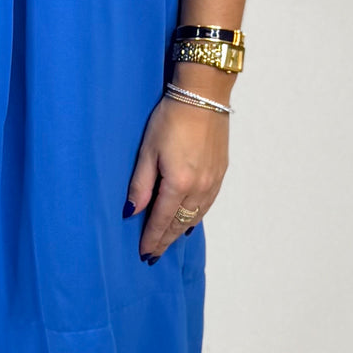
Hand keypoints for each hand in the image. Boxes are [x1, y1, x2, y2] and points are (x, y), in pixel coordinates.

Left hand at [126, 94, 229, 260]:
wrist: (203, 97)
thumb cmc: (170, 118)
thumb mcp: (147, 150)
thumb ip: (140, 184)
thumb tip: (131, 212)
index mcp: (178, 183)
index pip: (162, 220)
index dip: (152, 238)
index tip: (144, 253)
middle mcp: (199, 188)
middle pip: (180, 223)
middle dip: (165, 240)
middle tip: (154, 255)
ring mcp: (213, 182)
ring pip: (195, 216)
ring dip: (180, 230)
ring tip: (168, 241)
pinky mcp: (221, 173)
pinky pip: (207, 205)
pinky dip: (196, 217)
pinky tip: (190, 221)